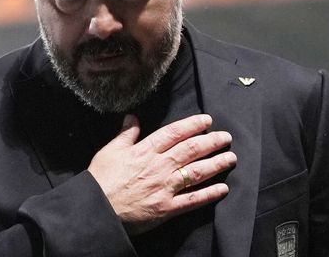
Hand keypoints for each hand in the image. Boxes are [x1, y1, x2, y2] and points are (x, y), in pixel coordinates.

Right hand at [87, 113, 236, 235]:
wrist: (97, 210)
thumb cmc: (101, 180)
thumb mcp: (110, 151)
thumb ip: (125, 134)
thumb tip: (132, 117)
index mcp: (145, 151)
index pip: (174, 133)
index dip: (192, 125)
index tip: (207, 120)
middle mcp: (159, 166)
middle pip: (191, 150)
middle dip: (212, 142)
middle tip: (226, 137)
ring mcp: (165, 187)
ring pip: (197, 172)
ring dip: (216, 164)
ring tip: (231, 157)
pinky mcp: (167, 208)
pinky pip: (192, 200)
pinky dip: (209, 194)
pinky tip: (223, 189)